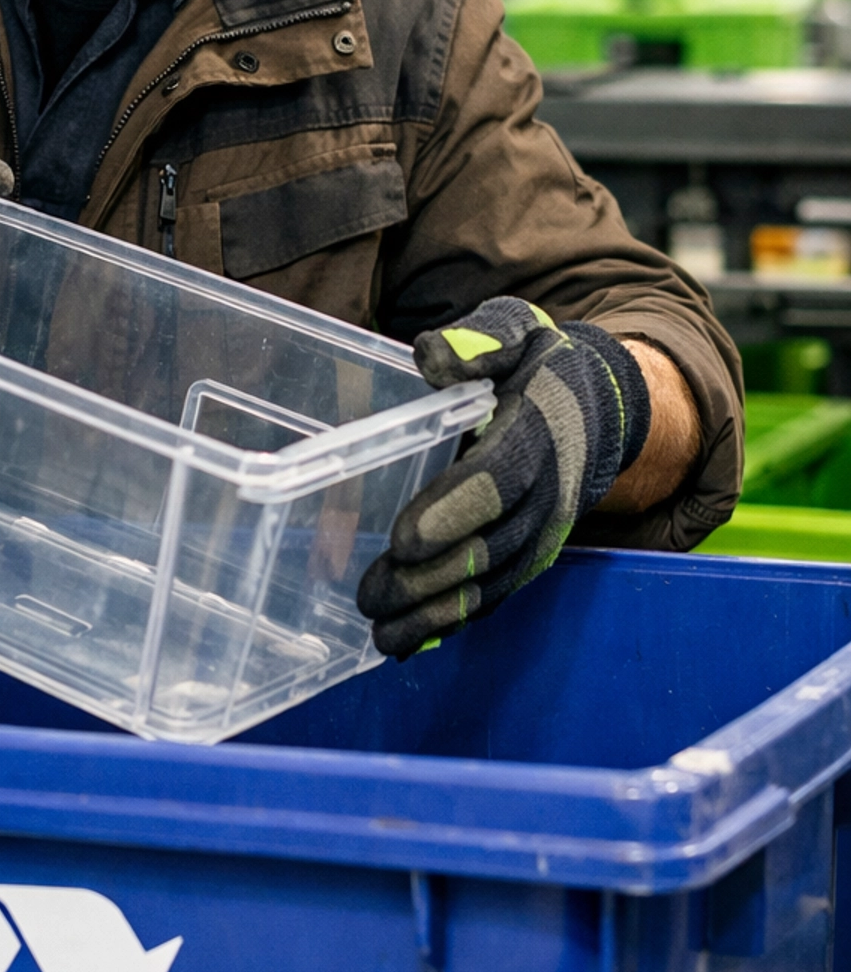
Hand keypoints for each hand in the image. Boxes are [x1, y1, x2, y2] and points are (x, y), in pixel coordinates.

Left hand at [357, 298, 650, 659]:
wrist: (603, 406)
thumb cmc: (543, 364)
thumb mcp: (520, 329)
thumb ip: (483, 340)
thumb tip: (435, 358)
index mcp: (541, 431)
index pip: (498, 480)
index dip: (452, 512)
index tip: (403, 540)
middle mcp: (549, 492)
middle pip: (490, 546)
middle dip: (429, 579)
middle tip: (370, 596)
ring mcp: (543, 532)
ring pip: (492, 583)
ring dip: (436, 613)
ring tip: (380, 634)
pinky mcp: (531, 555)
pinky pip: (496, 594)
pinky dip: (453, 622)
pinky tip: (408, 642)